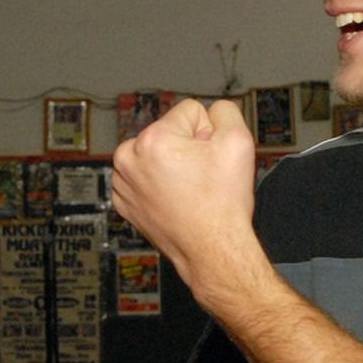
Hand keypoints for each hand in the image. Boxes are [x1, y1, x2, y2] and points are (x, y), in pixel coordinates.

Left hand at [111, 99, 257, 288]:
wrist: (212, 251)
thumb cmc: (222, 205)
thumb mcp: (239, 141)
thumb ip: (225, 111)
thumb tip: (211, 111)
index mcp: (152, 139)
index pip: (190, 112)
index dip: (208, 133)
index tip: (209, 158)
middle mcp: (129, 158)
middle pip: (169, 131)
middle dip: (187, 147)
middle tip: (200, 176)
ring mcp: (123, 182)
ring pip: (156, 153)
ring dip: (171, 164)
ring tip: (188, 189)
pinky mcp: (123, 201)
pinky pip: (145, 176)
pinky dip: (159, 184)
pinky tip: (174, 199)